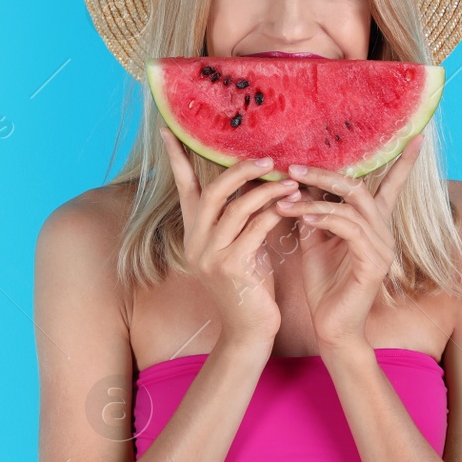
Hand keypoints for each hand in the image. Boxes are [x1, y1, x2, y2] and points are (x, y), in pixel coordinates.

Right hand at [158, 126, 298, 344]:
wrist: (250, 331)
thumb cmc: (251, 287)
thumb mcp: (241, 247)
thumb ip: (240, 218)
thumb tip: (257, 180)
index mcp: (194, 234)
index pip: (183, 188)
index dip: (176, 158)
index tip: (169, 129)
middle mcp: (195, 242)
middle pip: (213, 191)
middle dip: (241, 170)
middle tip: (269, 157)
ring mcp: (210, 256)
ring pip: (237, 208)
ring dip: (267, 190)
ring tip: (292, 181)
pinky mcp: (230, 268)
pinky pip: (255, 229)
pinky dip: (275, 213)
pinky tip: (293, 206)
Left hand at [274, 133, 424, 348]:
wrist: (332, 327)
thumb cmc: (324, 284)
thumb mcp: (314, 240)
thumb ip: (313, 211)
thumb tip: (298, 181)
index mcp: (372, 224)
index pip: (391, 185)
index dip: (403, 162)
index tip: (417, 136)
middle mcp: (382, 231)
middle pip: (360, 187)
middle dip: (326, 173)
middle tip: (295, 166)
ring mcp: (381, 246)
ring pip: (352, 206)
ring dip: (315, 199)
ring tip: (285, 198)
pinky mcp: (373, 262)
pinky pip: (349, 229)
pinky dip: (325, 219)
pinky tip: (305, 219)